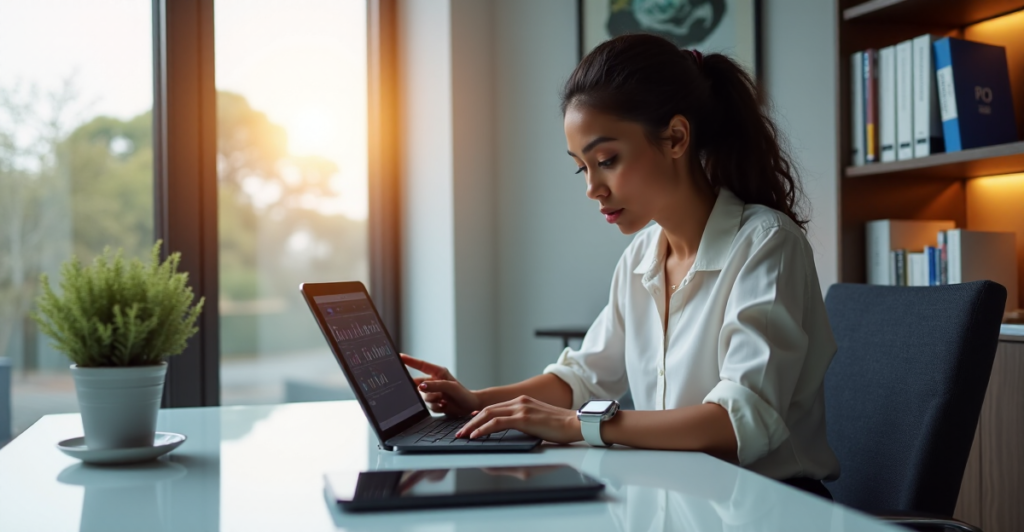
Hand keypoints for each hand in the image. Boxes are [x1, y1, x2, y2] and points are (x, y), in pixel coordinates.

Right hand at [401, 354, 481, 415]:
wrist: (469, 407)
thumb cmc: (462, 394)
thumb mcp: (449, 387)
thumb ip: (434, 385)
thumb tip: (420, 387)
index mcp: (437, 372)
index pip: (421, 365)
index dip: (409, 361)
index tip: (399, 357)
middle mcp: (433, 381)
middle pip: (418, 384)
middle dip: (424, 391)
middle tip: (434, 393)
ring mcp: (432, 392)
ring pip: (422, 397)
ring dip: (432, 400)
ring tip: (444, 400)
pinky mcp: (433, 402)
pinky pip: (427, 405)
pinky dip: (435, 407)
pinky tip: (444, 405)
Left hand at [455, 395, 582, 443]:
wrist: (576, 424)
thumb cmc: (560, 427)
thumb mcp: (537, 421)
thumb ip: (523, 422)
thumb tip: (510, 430)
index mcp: (522, 401)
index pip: (494, 408)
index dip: (479, 416)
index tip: (468, 424)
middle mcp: (519, 401)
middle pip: (487, 410)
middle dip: (470, 421)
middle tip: (460, 432)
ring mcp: (521, 408)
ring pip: (489, 415)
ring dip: (472, 425)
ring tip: (463, 435)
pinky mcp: (524, 418)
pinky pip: (497, 423)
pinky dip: (483, 429)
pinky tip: (475, 435)